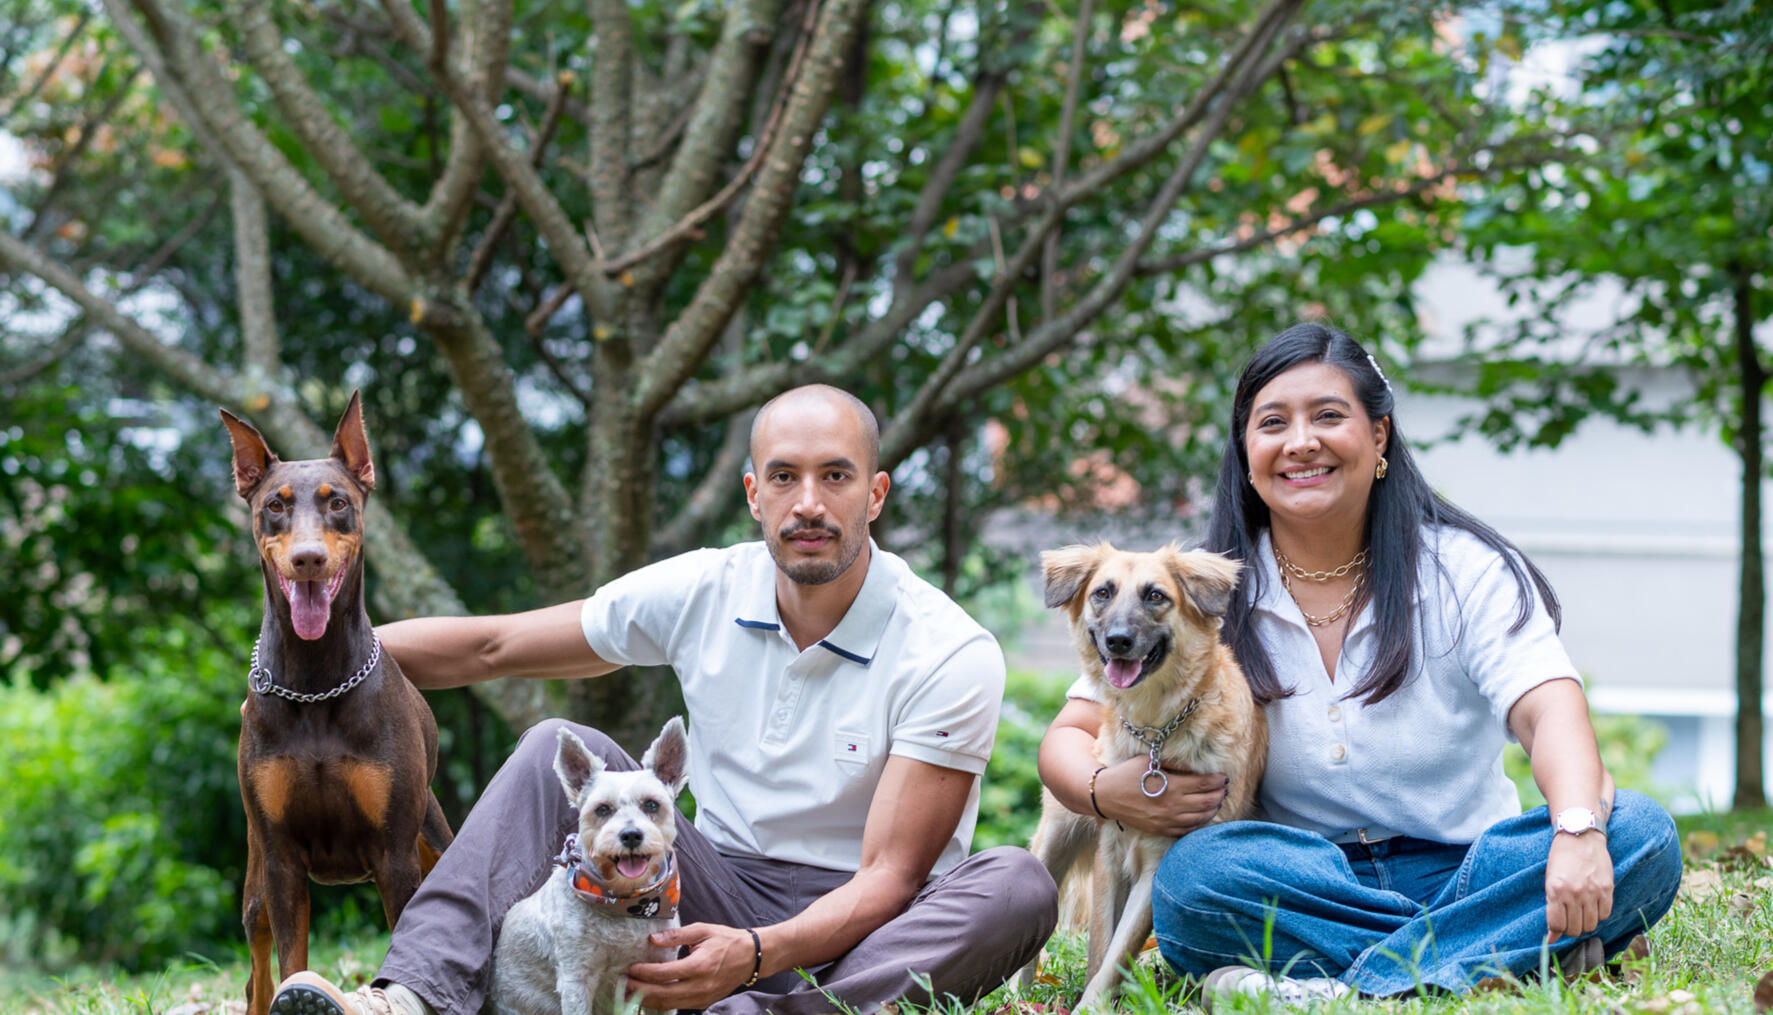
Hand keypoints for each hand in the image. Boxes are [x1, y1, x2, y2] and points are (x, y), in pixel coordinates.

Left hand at [627, 923, 759, 1009]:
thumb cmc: (727, 940)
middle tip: (623, 983)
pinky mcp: (704, 1003)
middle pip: (663, 994)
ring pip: (669, 1004)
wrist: (751, 957)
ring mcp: (703, 997)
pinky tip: (650, 997)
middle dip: (639, 990)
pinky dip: (662, 1004)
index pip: (664, 973)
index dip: (644, 972)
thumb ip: (677, 936)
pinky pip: (678, 1006)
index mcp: (699, 965)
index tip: (631, 968)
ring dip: (647, 1000)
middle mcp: (700, 986)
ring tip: (630, 993)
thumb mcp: (703, 930)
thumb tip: (652, 939)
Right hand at [1095, 756, 1228, 837]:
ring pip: (1200, 818)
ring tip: (1217, 802)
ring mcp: (1168, 820)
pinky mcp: (1162, 829)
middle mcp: (1173, 805)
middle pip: (1207, 802)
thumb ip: (1173, 764)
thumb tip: (1194, 767)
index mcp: (1172, 786)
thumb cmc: (1126, 774)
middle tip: (1224, 789)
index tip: (1223, 777)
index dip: (1217, 780)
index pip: (1204, 784)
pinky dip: (1200, 823)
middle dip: (1219, 795)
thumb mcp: (1149, 762)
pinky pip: (1187, 830)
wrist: (1106, 795)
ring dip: (1213, 809)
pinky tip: (1203, 817)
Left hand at [1544, 831, 1613, 941]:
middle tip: (1570, 919)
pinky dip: (1599, 914)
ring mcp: (1592, 891)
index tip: (1557, 928)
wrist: (1580, 837)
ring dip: (1585, 923)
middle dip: (1571, 928)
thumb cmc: (1561, 859)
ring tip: (1581, 912)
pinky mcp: (1607, 889)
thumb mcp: (1550, 881)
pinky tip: (1593, 905)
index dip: (1556, 930)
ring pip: (1591, 925)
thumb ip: (1551, 908)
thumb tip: (1552, 938)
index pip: (1557, 925)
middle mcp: (1574, 893)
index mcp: (1555, 890)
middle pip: (1574, 929)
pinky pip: (1605, 914)